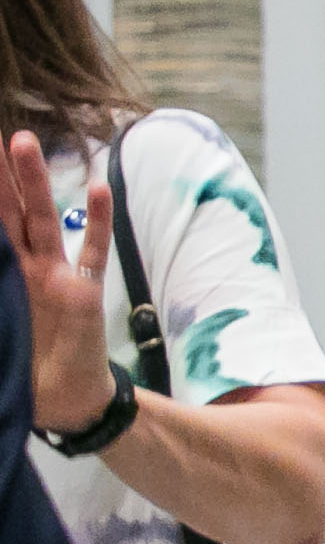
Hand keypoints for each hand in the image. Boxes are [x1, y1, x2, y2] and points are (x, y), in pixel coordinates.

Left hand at [4, 132, 119, 434]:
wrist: (64, 400)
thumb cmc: (21, 372)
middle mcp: (22, 267)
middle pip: (6, 212)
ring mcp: (55, 274)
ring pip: (41, 219)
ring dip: (34, 182)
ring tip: (23, 142)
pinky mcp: (84, 290)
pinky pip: (91, 250)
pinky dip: (96, 221)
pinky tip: (97, 188)